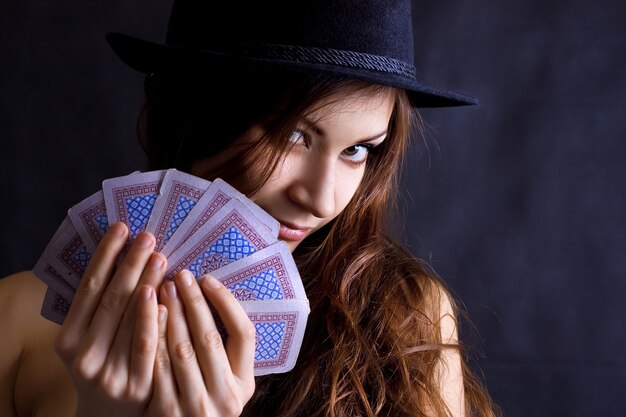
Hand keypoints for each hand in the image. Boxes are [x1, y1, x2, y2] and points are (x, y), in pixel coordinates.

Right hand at [54, 223, 166, 416]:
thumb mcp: (89, 340)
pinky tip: (166, 298)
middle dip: (130, 264)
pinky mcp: (136, 387)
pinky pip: (148, 347)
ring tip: (160, 257)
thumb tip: (123, 255)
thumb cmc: (103, 366)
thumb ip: (100, 308)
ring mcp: (109, 373)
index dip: (105, 255)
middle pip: (111, 300)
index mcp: (68, 339)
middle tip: (147, 236)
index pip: (88, 288)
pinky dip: (156, 320)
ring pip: (130, 321)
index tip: (121, 227)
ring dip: (147, 284)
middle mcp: (84, 356)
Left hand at [145, 270, 255, 416]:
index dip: (227, 303)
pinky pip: (158, 366)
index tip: (209, 279)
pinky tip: (148, 316)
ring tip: (163, 288)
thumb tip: (212, 296)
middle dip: (194, 301)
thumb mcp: (224, 382)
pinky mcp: (167, 411)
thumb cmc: (202, 401)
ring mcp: (196, 405)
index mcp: (245, 383)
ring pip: (182, 349)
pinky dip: (154, 337)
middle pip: (210, 337)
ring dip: (172, 314)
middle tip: (181, 275)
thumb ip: (224, 352)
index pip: (244, 334)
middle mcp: (226, 396)